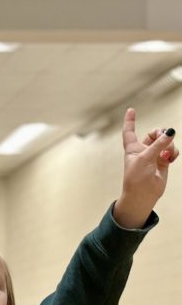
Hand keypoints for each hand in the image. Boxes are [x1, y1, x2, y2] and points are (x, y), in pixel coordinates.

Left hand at [115, 108, 176, 227]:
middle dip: (161, 133)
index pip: (130, 131)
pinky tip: (171, 158)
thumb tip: (171, 131)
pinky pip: (172, 150)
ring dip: (169, 145)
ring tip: (167, 155)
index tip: (131, 109)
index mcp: (132, 148)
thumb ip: (159, 144)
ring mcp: (154, 155)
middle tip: (165, 138)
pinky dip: (174, 152)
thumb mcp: (146, 158)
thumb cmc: (137, 178)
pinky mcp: (163, 161)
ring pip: (166, 141)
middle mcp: (143, 150)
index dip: (130, 120)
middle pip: (154, 133)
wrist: (143, 195)